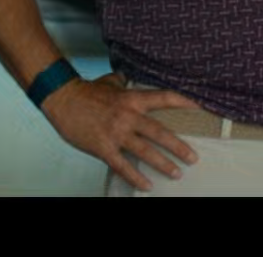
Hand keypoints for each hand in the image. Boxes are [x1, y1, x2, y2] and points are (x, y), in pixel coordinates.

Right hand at [39, 76, 200, 192]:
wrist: (62, 99)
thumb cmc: (85, 91)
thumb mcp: (109, 82)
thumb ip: (122, 82)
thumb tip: (128, 76)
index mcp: (132, 99)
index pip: (164, 98)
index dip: (184, 101)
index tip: (200, 107)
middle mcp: (128, 116)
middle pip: (160, 132)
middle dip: (179, 147)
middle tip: (193, 158)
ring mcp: (116, 133)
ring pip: (145, 151)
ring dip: (163, 164)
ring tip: (177, 173)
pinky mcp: (103, 147)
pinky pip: (123, 166)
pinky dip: (136, 177)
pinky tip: (147, 186)